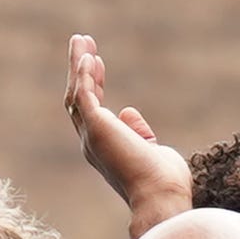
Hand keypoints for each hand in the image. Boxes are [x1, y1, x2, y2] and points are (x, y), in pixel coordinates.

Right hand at [63, 32, 194, 230]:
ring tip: (81, 40)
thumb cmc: (163, 182)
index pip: (91, 111)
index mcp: (103, 148)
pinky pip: (83, 96)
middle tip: (81, 43)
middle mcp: (91, 142)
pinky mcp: (96, 128)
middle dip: (78, 70)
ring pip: (76, 94)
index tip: (96, 62)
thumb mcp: (152, 149)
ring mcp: (91, 136)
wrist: (161, 198)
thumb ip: (139, 131)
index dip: (92, 84)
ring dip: (77, 66)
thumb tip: (127, 111)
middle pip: (77, 99)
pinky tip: (88, 56)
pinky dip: (83, 75)